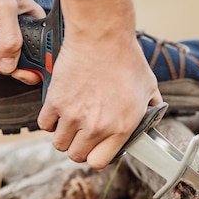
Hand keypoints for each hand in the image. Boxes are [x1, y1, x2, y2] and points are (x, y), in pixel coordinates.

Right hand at [39, 0, 162, 168]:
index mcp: (121, 127)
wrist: (102, 36)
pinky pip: (45, 125)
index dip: (96, 156)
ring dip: (64, 135)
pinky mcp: (55, 101)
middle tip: (82, 134)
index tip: (96, 148)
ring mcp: (73, 115)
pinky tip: (59, 111)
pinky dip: (50, 121)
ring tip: (71, 122)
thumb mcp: (149, 88)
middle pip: (76, 155)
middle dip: (79, 147)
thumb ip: (151, 109)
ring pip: (59, 143)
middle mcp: (97, 126)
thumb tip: (154, 117)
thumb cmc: (126, 59)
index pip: (99, 161)